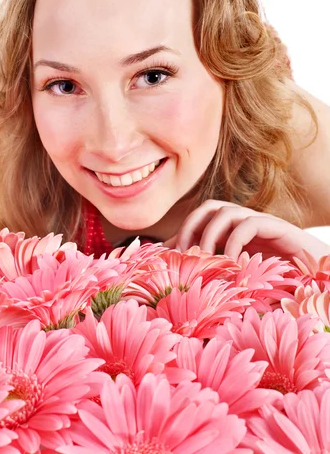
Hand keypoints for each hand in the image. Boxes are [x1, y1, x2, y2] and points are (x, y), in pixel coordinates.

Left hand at [163, 199, 329, 262]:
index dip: (183, 232)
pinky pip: (250, 224)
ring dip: (210, 236)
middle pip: (210, 207)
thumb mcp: (241, 276)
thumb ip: (218, 272)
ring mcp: (262, 223)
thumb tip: (186, 277)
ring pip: (227, 212)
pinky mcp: (278, 229)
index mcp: (234, 231)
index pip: (201, 217)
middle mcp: (245, 222)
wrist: (322, 277)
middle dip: (191, 227)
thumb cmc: (280, 279)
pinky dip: (235, 242)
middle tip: (185, 254)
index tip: (171, 257)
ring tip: (207, 261)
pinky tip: (234, 264)